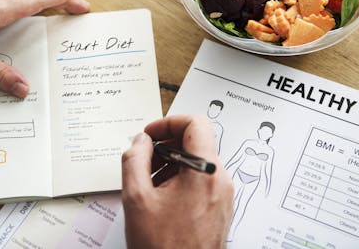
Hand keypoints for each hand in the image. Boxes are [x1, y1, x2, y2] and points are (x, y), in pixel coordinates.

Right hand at [122, 115, 233, 248]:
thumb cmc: (163, 247)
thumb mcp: (136, 198)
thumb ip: (134, 160)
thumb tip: (140, 141)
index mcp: (204, 172)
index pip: (196, 123)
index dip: (168, 122)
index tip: (150, 135)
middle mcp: (221, 181)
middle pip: (196, 142)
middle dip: (166, 145)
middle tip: (143, 159)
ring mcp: (224, 196)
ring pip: (198, 162)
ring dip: (172, 164)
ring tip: (149, 184)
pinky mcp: (221, 208)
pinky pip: (203, 181)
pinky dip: (181, 179)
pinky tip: (161, 198)